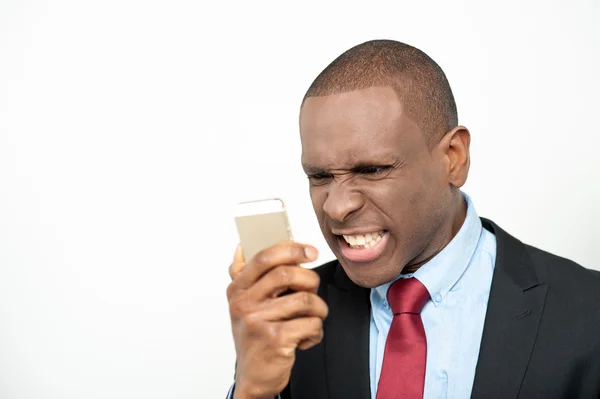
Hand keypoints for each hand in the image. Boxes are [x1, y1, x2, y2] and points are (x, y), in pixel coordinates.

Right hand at [227, 242, 327, 398]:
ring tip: (312, 319)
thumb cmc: (254, 336)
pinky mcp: (275, 339)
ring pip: (305, 300)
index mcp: (237, 289)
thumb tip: (242, 247)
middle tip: (313, 291)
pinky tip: (306, 338)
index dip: (291, 249)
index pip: (264, 257)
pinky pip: (311, 323)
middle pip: (287, 274)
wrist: (253, 376)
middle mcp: (243, 303)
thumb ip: (243, 276)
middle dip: (310, 280)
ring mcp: (258, 321)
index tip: (310, 252)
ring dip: (319, 310)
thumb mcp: (243, 305)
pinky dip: (316, 332)